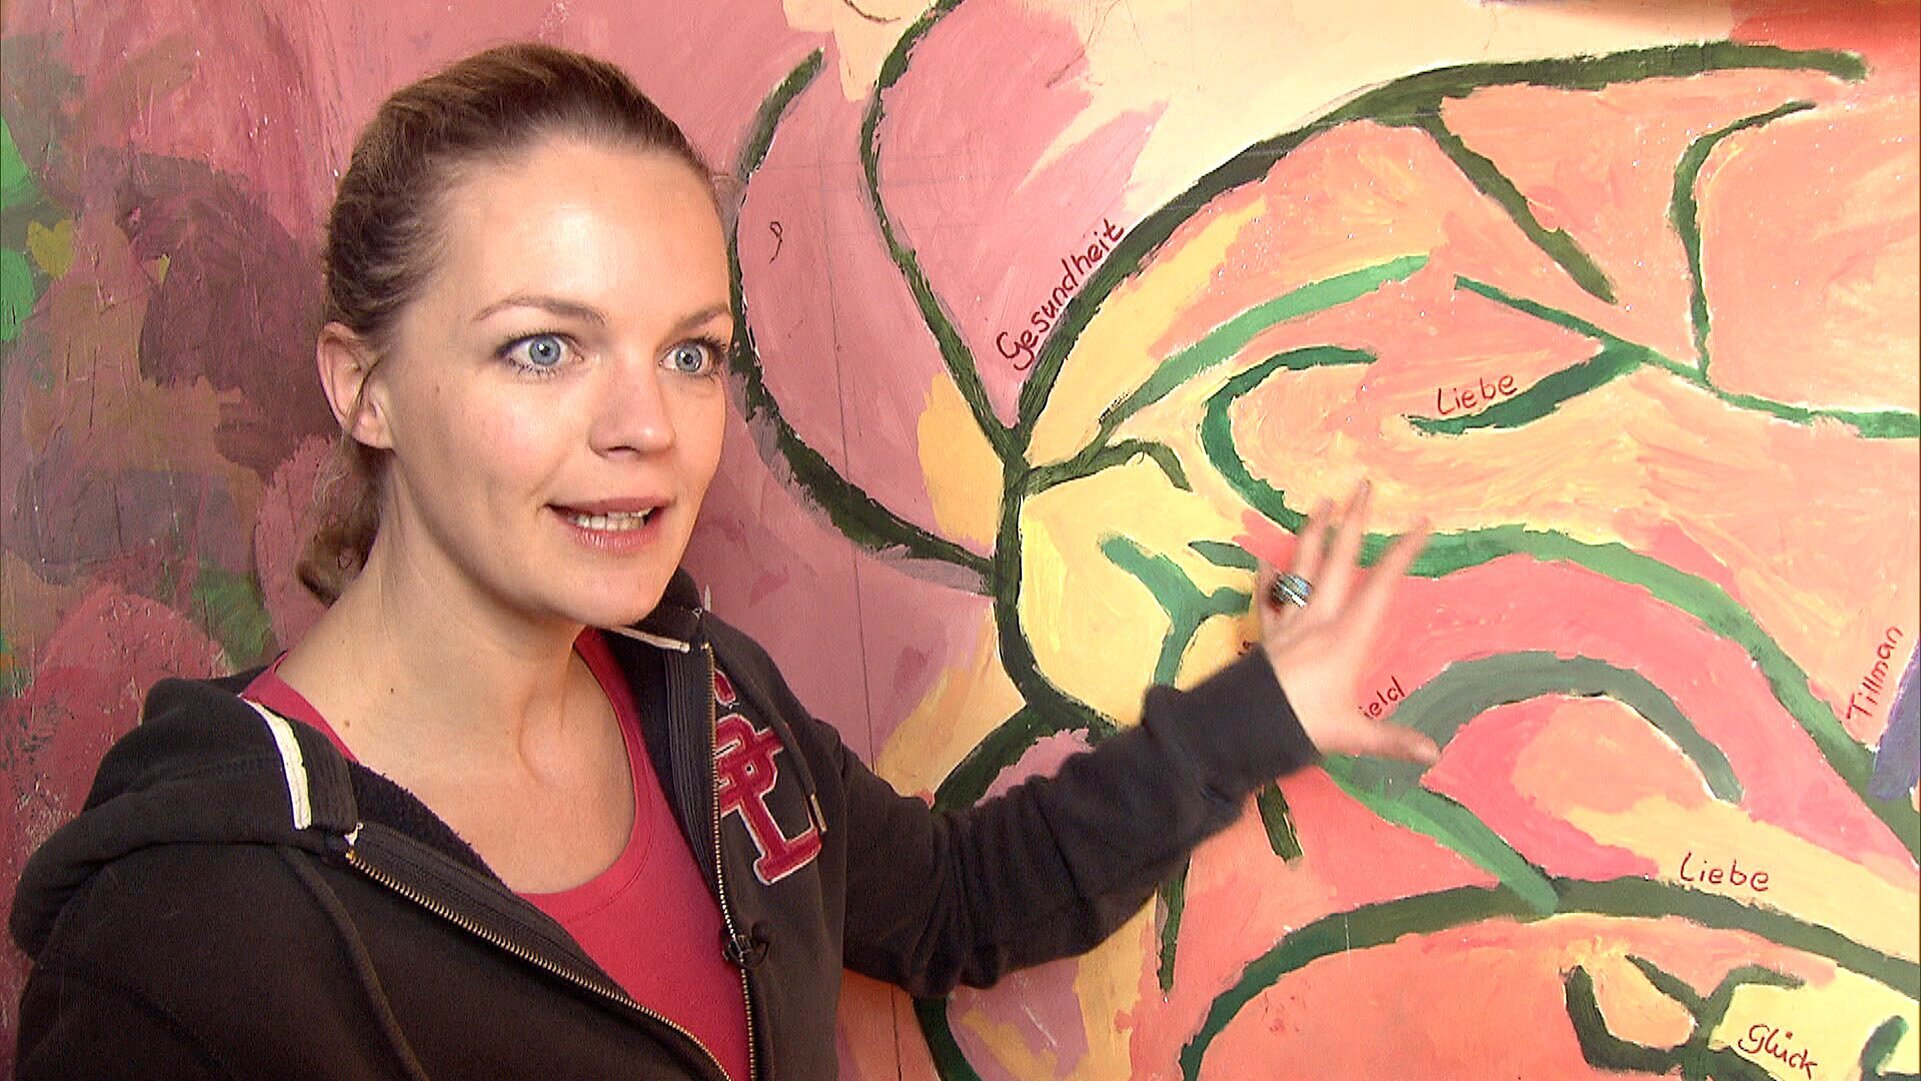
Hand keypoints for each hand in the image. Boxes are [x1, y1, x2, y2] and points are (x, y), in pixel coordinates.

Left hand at [1256, 481, 1439, 764]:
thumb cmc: (1301, 728)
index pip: (1382, 586)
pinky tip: (1266, 564)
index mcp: (1347, 638)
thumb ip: (1393, 739)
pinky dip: (1268, 581)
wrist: (1240, 729)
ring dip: (1314, 534)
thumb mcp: (1353, 735)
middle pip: (1340, 560)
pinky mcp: (1266, 636)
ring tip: (1322, 502)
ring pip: (1304, 568)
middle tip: (1363, 486)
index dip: (1402, 553)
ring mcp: (1289, 624)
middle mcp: (1319, 620)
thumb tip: (1433, 754)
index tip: (1420, 523)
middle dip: (1354, 521)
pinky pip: (1267, 601)